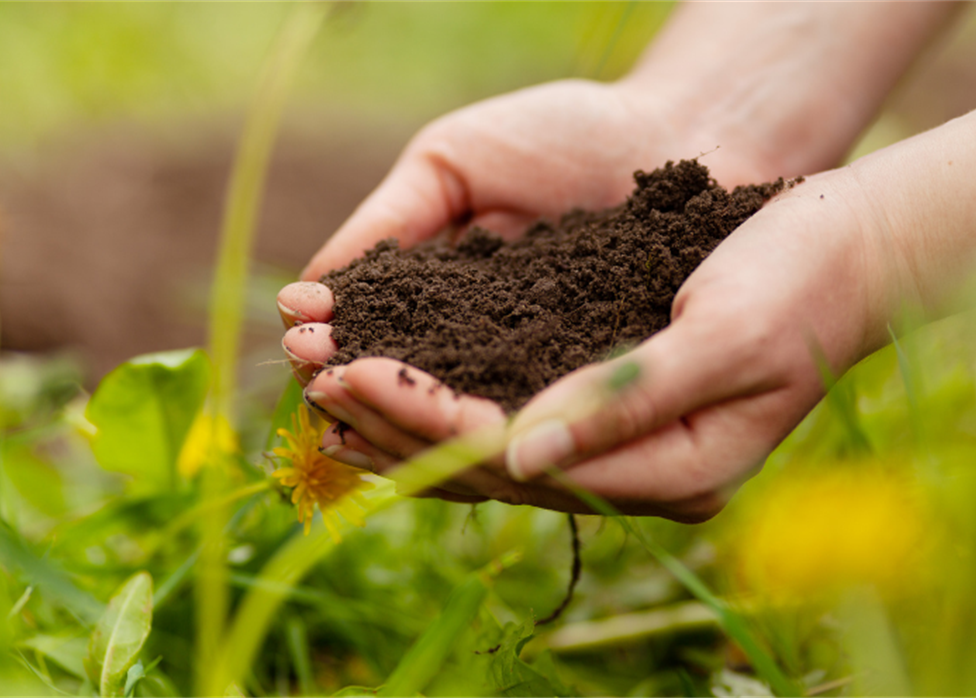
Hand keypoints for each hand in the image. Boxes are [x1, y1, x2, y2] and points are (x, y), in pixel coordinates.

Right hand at [278, 77, 775, 384]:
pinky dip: (479, 431)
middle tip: (318, 377)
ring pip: (455, 421)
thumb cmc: (562, 135)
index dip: (334, 345)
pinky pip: (528, 421)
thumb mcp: (452, 164)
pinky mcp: (585, 394)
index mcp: (438, 299)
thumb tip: (303, 293)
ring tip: (352, 401)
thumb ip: (385, 224)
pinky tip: (440, 429)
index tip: (302, 338)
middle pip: (402, 393)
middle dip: (354, 388)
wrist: (673, 132)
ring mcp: (530, 375)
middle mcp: (477, 348)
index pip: (370, 340)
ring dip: (398, 420)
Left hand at [278, 163, 878, 520]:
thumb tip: (522, 452)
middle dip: (403, 427)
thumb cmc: (802, 282)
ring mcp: (630, 446)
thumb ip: (631, 399)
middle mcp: (645, 473)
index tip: (357, 378)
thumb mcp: (724, 336)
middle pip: (498, 467)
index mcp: (678, 472)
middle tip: (315, 385)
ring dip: (412, 423)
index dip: (434, 423)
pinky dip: (451, 402)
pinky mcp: (617, 408)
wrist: (851, 250)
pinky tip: (398, 386)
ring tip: (329, 398)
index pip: (530, 461)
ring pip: (496, 450)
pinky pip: (516, 417)